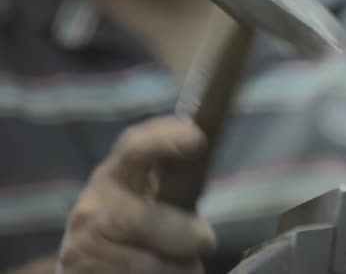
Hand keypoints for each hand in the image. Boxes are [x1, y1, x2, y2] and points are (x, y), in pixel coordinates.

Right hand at [57, 117, 214, 273]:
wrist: (86, 261)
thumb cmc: (134, 223)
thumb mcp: (149, 196)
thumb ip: (174, 183)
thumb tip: (206, 161)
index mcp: (114, 175)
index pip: (134, 148)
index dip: (165, 140)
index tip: (198, 139)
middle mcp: (93, 207)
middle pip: (144, 220)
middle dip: (183, 235)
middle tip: (207, 242)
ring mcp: (84, 246)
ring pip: (147, 264)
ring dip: (179, 268)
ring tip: (185, 265)